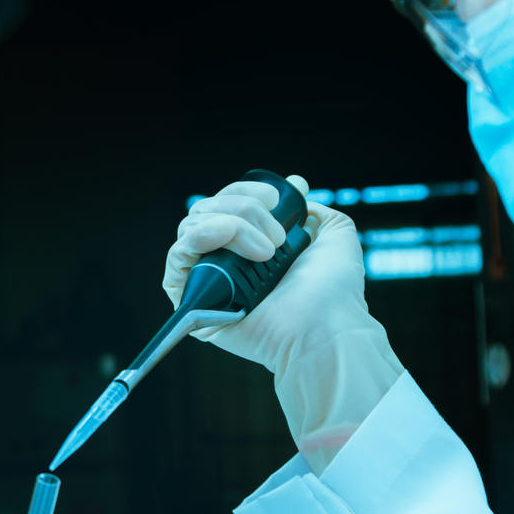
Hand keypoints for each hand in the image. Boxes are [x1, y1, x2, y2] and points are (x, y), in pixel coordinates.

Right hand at [162, 174, 403, 472]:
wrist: (323, 325)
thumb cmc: (332, 291)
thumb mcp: (336, 234)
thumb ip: (314, 209)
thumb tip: (293, 188)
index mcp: (254, 245)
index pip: (229, 203)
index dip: (247, 192)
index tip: (274, 200)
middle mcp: (227, 261)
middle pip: (207, 209)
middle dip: (243, 207)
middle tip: (277, 237)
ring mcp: (207, 278)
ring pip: (191, 226)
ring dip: (230, 225)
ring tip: (265, 252)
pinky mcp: (191, 297)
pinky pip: (176, 256)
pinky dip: (201, 237)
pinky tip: (231, 245)